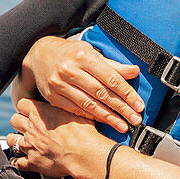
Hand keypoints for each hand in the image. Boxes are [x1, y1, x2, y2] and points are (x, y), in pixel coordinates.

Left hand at [7, 98, 107, 178]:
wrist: (82, 153)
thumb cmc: (82, 131)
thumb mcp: (74, 110)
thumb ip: (64, 105)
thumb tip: (64, 99)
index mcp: (40, 113)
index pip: (22, 103)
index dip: (26, 106)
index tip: (31, 109)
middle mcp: (31, 128)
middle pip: (14, 120)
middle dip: (19, 121)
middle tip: (28, 124)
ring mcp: (29, 145)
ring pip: (11, 140)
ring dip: (15, 140)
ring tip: (23, 141)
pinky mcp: (32, 162)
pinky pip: (17, 162)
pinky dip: (18, 161)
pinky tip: (21, 161)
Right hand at [21, 36, 143, 133]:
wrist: (40, 55)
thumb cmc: (71, 53)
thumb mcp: (91, 53)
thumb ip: (113, 65)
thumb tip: (134, 71)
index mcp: (84, 56)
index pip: (110, 78)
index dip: (127, 93)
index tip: (139, 105)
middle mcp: (70, 70)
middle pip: (101, 93)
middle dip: (121, 108)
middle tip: (135, 119)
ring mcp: (60, 84)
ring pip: (89, 104)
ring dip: (109, 117)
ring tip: (123, 126)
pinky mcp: (53, 96)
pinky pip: (76, 109)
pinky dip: (92, 117)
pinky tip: (105, 122)